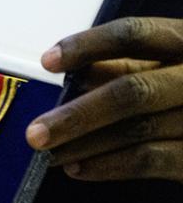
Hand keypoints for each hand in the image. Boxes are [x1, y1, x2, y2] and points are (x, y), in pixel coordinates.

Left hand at [26, 16, 182, 180]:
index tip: (47, 62)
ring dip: (86, 144)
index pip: (135, 34)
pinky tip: (78, 169)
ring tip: (46, 154)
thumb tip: (74, 75)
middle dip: (78, 114)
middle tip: (34, 133)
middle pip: (133, 91)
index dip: (89, 44)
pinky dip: (110, 165)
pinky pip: (154, 160)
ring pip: (139, 130)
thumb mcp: (171, 63)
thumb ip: (128, 65)